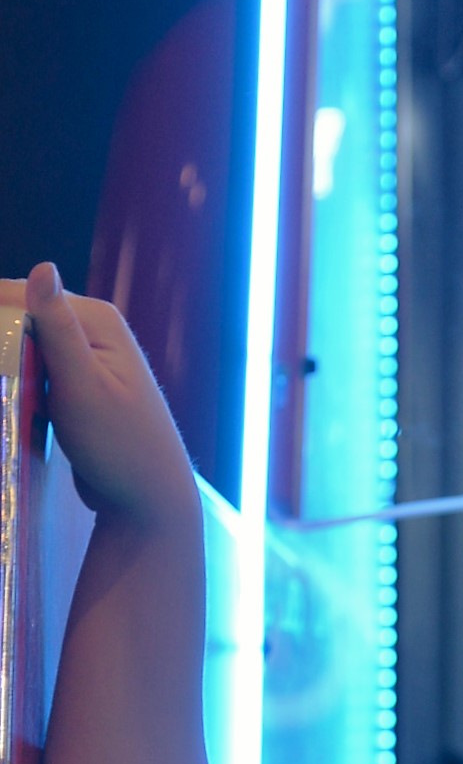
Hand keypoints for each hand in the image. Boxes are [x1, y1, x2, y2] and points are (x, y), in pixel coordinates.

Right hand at [1, 263, 196, 525]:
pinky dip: (16, 380)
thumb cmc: (118, 445)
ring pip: (24, 345)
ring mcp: (86, 357)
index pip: (21, 296)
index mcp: (97, 319)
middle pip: (22, 318)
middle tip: (2, 382)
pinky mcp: (77, 384)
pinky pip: (34, 370)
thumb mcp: (82, 384)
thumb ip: (58, 328)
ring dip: (4, 361)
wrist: (148, 499)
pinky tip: (9, 394)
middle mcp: (94, 329)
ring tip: (6, 388)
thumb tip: (42, 265)